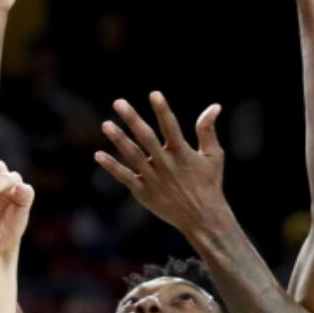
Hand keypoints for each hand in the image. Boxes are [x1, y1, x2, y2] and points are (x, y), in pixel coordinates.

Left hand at [95, 92, 226, 238]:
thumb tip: (214, 106)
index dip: (162, 110)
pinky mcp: (143, 193)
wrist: (201, 218)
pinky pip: (125, 177)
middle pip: (146, 138)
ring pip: (133, 156)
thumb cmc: (208, 183)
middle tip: (119, 102)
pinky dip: (112, 167)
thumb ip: (207, 130)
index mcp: (183, 153)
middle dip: (132, 119)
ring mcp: (153, 179)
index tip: (154, 94)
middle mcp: (166, 164)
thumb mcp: (214, 156)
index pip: (171, 127)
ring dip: (119, 139)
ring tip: (106, 124)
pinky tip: (99, 155)